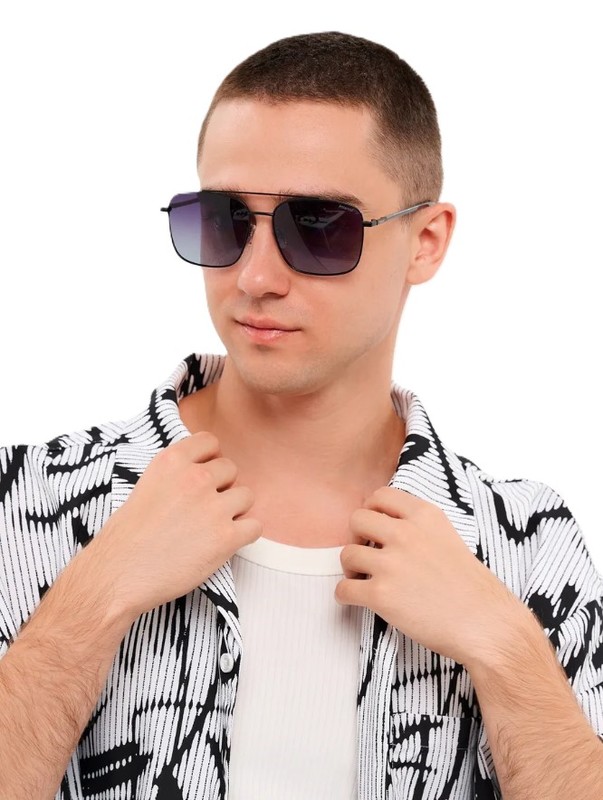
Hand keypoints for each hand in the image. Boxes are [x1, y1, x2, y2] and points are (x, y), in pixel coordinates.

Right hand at [87, 431, 261, 619]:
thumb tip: (206, 468)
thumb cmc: (126, 537)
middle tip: (202, 510)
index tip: (200, 478)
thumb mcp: (146, 485)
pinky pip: (255, 526)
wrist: (117, 576)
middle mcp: (195, 478)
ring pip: (247, 496)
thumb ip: (177, 472)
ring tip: (211, 528)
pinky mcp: (226, 537)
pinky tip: (224, 543)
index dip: (209, 460)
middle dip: (221, 487)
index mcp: (172, 461)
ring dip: (234, 511)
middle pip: (231, 469)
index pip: (210, 442)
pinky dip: (245, 535)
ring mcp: (213, 507)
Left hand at [335, 486, 522, 664]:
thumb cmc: (472, 588)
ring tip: (363, 580)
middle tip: (367, 554)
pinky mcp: (381, 595)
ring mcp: (391, 564)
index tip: (373, 527)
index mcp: (425, 516)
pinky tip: (356, 600)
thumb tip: (385, 527)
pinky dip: (344, 596)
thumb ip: (419, 528)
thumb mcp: (450, 538)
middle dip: (357, 537)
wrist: (487, 625)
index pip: (381, 495)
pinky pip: (343, 589)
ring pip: (346, 554)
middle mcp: (406, 534)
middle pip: (357, 519)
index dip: (372, 510)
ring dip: (350, 569)